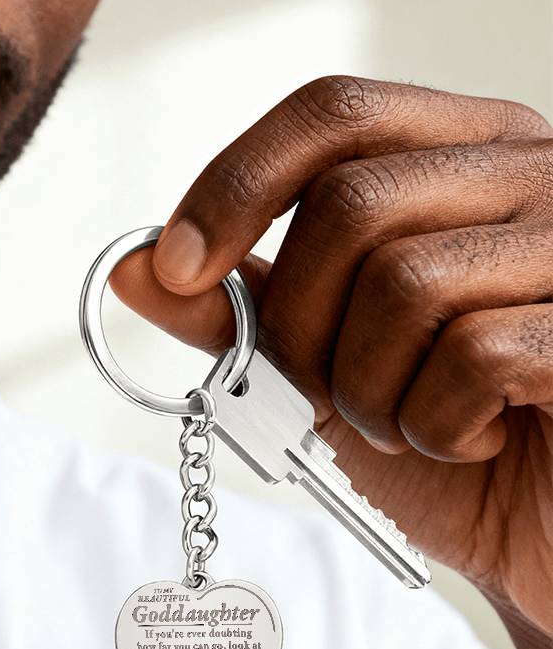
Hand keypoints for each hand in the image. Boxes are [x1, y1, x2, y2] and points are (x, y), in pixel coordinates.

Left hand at [111, 76, 552, 636]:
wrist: (536, 536)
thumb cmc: (437, 440)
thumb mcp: (318, 369)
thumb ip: (237, 313)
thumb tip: (135, 267)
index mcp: (461, 158)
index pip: (334, 112)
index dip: (238, 182)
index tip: (179, 267)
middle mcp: (531, 176)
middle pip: (350, 202)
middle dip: (301, 323)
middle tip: (324, 390)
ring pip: (405, 280)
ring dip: (367, 388)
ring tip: (402, 424)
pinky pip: (477, 353)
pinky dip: (435, 425)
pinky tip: (468, 440)